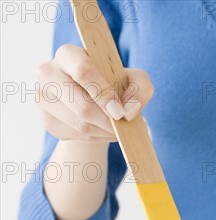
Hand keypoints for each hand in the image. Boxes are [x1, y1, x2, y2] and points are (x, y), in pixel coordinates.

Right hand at [36, 44, 153, 141]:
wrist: (93, 100)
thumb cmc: (113, 84)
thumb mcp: (134, 80)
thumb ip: (140, 89)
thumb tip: (130, 112)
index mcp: (69, 55)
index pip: (83, 71)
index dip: (104, 94)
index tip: (120, 112)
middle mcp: (49, 73)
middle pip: (82, 106)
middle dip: (108, 121)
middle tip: (124, 125)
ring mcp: (43, 98)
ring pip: (80, 125)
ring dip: (106, 132)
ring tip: (119, 129)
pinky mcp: (47, 120)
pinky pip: (77, 136)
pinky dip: (98, 138)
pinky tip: (105, 131)